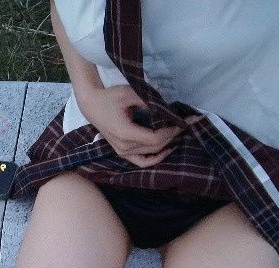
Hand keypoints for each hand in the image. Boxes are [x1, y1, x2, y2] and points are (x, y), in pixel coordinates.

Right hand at [76, 84, 199, 166]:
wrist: (92, 106)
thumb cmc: (109, 98)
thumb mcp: (129, 93)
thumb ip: (148, 100)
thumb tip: (167, 107)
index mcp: (125, 133)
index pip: (155, 139)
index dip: (171, 132)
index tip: (184, 121)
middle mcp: (124, 147)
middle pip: (155, 147)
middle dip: (173, 136)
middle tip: (187, 124)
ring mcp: (122, 152)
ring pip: (150, 155)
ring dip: (166, 145)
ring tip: (178, 134)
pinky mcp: (122, 153)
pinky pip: (141, 162)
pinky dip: (154, 159)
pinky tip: (166, 150)